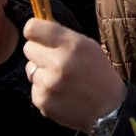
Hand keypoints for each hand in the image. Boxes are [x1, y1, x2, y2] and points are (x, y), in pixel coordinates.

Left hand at [24, 18, 126, 132]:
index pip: (32, 28)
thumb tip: (36, 28)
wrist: (108, 108)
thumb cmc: (97, 72)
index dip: (33, 31)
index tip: (37, 36)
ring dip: (41, 72)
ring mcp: (49, 84)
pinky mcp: (43, 101)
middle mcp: (58, 63)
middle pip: (28, 48)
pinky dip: (43, 90)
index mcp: (71, 45)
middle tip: (53, 59)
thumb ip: (61, 35)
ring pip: (30, 69)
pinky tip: (60, 93)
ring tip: (60, 79)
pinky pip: (33, 88)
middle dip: (38, 52)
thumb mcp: (87, 45)